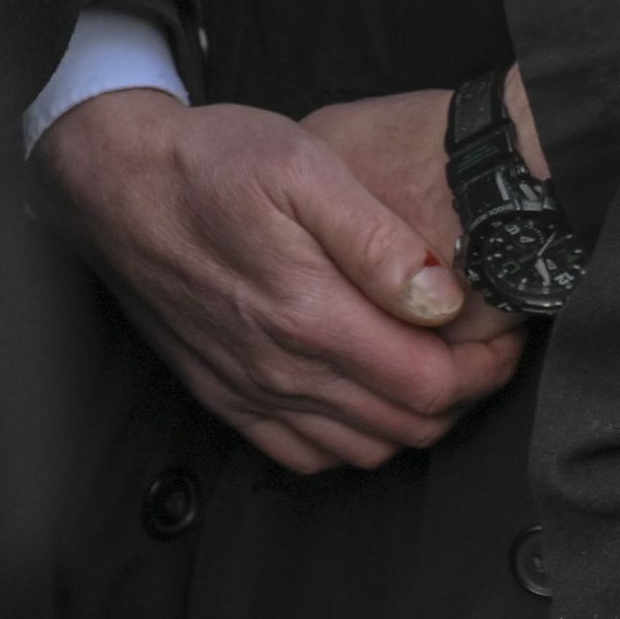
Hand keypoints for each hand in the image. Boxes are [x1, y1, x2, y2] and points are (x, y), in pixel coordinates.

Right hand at [32, 85, 521, 472]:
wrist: (113, 182)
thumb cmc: (208, 162)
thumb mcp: (304, 167)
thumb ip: (379, 239)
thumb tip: (441, 299)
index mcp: (309, 315)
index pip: (431, 385)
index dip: (487, 369)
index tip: (506, 335)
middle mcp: (279, 369)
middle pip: (406, 427)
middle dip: (463, 397)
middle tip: (483, 351)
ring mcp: (248, 389)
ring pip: (361, 449)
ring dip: (411, 422)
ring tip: (433, 370)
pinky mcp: (222, 394)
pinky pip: (303, 455)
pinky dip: (350, 440)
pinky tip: (363, 398)